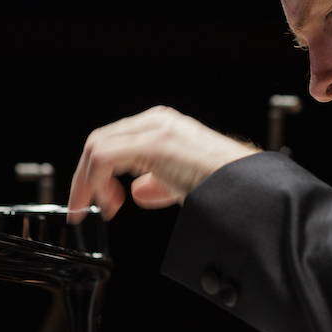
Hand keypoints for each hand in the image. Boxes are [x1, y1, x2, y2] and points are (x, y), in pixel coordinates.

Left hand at [66, 106, 258, 222]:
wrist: (245, 188)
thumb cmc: (223, 187)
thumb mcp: (181, 182)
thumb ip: (157, 182)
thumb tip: (138, 192)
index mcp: (162, 126)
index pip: (114, 142)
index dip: (97, 173)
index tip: (101, 202)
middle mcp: (156, 121)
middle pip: (100, 141)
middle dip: (86, 178)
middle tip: (86, 207)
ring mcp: (155, 129)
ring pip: (97, 148)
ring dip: (88, 182)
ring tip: (101, 209)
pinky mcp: (154, 143)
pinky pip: (105, 157)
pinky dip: (95, 182)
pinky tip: (108, 204)